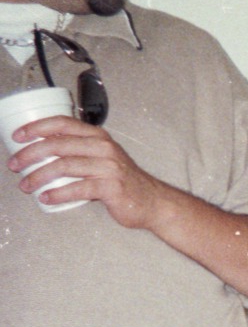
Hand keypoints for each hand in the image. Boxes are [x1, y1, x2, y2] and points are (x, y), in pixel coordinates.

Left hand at [10, 116, 171, 225]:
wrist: (153, 202)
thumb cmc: (123, 182)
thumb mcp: (103, 158)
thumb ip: (79, 151)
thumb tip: (41, 153)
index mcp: (99, 137)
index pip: (62, 124)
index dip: (36, 127)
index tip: (18, 136)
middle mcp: (104, 148)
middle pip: (58, 145)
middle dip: (31, 155)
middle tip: (15, 165)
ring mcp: (109, 167)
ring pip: (64, 166)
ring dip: (39, 176)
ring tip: (26, 185)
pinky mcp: (111, 187)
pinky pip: (78, 188)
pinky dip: (58, 194)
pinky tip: (46, 197)